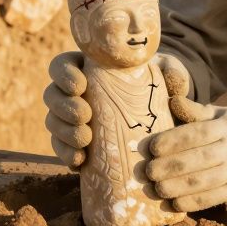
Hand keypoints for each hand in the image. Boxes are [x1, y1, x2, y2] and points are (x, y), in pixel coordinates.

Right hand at [44, 51, 192, 169]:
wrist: (162, 122)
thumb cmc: (159, 90)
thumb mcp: (169, 76)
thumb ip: (173, 72)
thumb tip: (175, 83)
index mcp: (87, 68)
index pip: (61, 65)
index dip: (64, 74)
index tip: (82, 84)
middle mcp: (73, 94)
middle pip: (51, 95)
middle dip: (64, 105)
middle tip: (86, 114)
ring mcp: (70, 121)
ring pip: (52, 123)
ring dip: (64, 131)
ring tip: (86, 138)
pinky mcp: (74, 146)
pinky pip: (60, 150)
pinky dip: (66, 154)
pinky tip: (80, 160)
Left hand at [145, 98, 226, 211]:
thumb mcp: (220, 114)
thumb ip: (196, 111)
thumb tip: (172, 100)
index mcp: (226, 126)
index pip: (198, 133)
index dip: (173, 140)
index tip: (152, 147)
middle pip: (199, 159)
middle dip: (170, 167)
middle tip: (147, 171)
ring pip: (204, 181)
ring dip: (177, 187)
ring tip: (155, 189)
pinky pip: (212, 198)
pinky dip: (191, 202)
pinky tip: (172, 203)